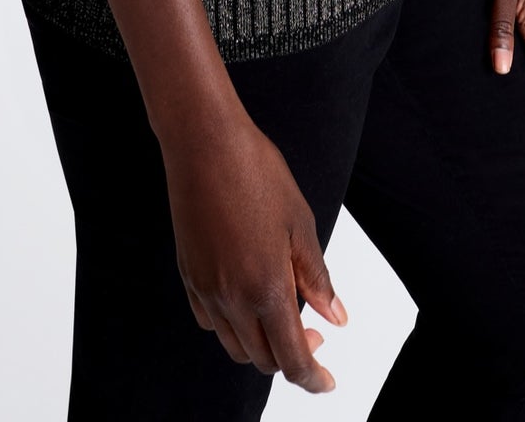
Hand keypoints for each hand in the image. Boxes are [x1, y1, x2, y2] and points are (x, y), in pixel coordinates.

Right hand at [161, 112, 348, 394]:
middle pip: (263, 359)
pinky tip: (247, 299)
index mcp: (266, 288)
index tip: (327, 382)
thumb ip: (317, 278)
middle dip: (292, 358)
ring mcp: (205, 288)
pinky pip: (209, 321)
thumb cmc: (256, 172)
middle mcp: (231, 298)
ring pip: (235, 345)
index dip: (313, 378)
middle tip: (314, 333)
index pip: (292, 359)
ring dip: (262, 345)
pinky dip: (232, 325)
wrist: (204, 142)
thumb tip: (336, 318)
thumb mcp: (301, 223)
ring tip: (283, 315)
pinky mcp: (188, 273)